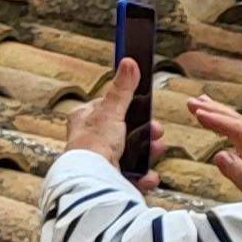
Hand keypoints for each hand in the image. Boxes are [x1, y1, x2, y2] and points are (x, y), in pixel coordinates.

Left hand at [63, 59, 161, 174]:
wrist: (92, 179)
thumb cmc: (94, 143)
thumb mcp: (111, 109)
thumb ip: (122, 88)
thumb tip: (129, 61)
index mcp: (83, 121)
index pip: (108, 109)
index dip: (128, 109)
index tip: (143, 110)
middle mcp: (89, 141)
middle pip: (125, 132)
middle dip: (146, 133)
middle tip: (157, 132)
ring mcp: (101, 162)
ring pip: (132, 155)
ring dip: (149, 153)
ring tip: (157, 150)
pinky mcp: (111, 180)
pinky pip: (133, 176)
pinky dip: (144, 176)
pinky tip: (148, 175)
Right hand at [187, 93, 241, 191]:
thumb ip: (239, 174)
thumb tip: (220, 155)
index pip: (240, 131)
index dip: (219, 121)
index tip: (199, 114)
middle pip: (239, 122)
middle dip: (215, 110)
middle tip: (191, 102)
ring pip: (240, 125)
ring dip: (219, 113)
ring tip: (200, 103)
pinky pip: (241, 133)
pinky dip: (226, 123)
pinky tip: (217, 121)